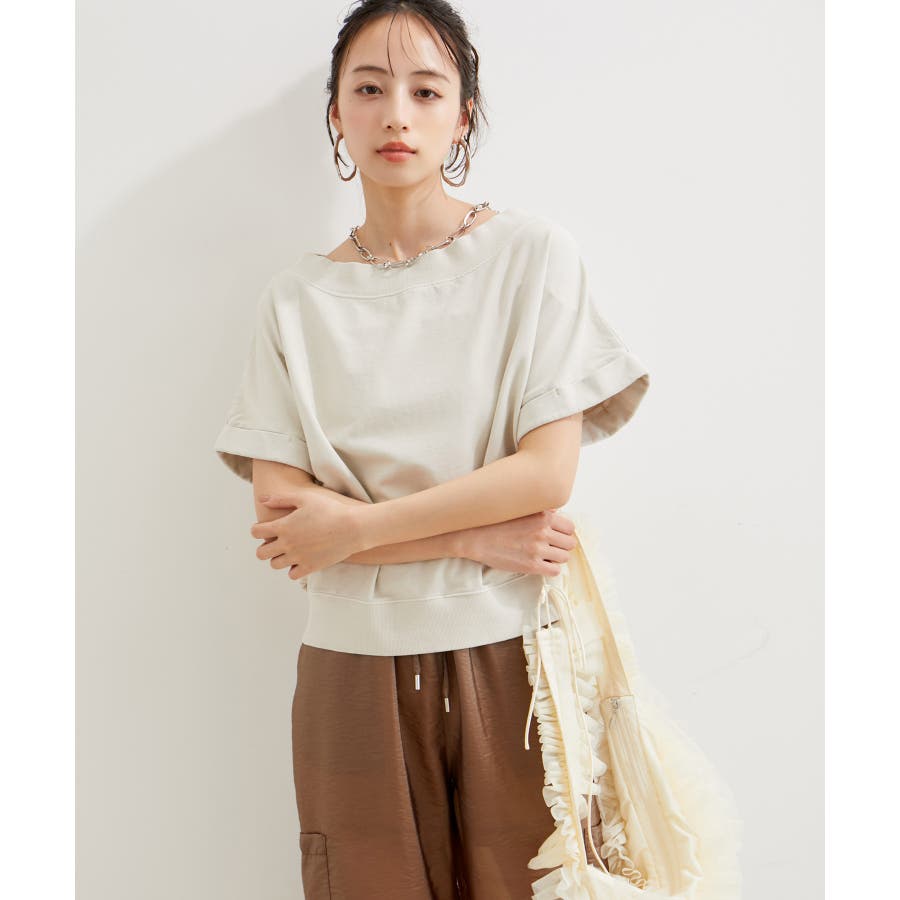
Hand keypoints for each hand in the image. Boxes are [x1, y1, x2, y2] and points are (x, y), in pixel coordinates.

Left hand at [250, 490, 362, 580]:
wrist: (353, 528)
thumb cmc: (330, 509)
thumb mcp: (305, 497)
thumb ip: (281, 498)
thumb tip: (262, 499)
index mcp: (283, 526)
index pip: (256, 532)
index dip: (257, 529)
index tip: (264, 528)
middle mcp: (287, 544)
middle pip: (261, 553)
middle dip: (264, 547)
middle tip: (273, 542)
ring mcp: (298, 557)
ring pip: (275, 565)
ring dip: (278, 558)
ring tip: (287, 550)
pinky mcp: (310, 567)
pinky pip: (292, 575)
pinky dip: (293, 568)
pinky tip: (300, 559)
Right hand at [459, 509, 577, 576]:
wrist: (476, 537)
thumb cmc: (495, 522)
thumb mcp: (520, 509)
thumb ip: (541, 510)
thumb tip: (556, 510)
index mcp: (543, 515)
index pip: (570, 527)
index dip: (564, 533)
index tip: (557, 536)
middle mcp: (543, 531)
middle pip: (570, 543)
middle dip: (562, 545)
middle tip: (551, 546)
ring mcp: (538, 549)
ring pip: (564, 557)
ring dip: (557, 557)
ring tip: (545, 555)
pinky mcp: (532, 565)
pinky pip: (555, 571)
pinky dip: (550, 569)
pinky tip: (541, 564)